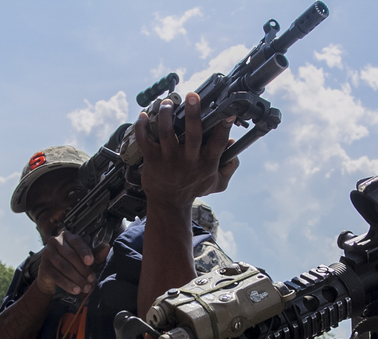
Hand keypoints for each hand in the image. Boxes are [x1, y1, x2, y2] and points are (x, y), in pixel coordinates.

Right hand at [35, 231, 108, 295]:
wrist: (52, 275)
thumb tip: (107, 247)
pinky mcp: (43, 266)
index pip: (77, 242)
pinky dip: (67, 284)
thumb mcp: (84, 258)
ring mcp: (47, 253)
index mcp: (68, 236)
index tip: (90, 262)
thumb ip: (95, 254)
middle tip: (91, 280)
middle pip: (71, 256)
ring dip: (77, 279)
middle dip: (83, 270)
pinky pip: (57, 276)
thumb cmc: (71, 263)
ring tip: (85, 287)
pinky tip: (75, 290)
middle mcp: (56, 241)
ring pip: (64, 267)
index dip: (84, 252)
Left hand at [135, 92, 239, 211]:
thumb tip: (234, 147)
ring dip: (166, 114)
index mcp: (206, 163)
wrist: (169, 202)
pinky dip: (142, 126)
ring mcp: (170, 159)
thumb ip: (228, 167)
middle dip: (194, 114)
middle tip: (193, 96)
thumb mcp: (216, 182)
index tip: (227, 112)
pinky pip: (145, 140)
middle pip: (193, 134)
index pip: (218, 142)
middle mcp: (189, 160)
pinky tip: (144, 116)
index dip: (224, 126)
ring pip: (167, 133)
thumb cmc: (192, 187)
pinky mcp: (153, 159)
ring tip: (167, 103)